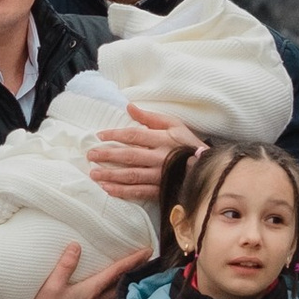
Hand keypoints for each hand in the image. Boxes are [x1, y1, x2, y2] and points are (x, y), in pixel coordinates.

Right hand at [22, 242, 139, 298]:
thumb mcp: (51, 286)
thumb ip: (65, 265)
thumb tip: (76, 245)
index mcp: (91, 290)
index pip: (117, 272)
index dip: (133, 260)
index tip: (148, 251)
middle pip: (123, 284)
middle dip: (137, 272)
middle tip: (149, 261)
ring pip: (119, 297)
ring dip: (130, 286)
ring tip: (137, 277)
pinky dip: (118, 298)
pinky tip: (116, 297)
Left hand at [83, 106, 207, 205]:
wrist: (207, 168)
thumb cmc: (188, 143)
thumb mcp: (174, 124)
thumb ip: (150, 117)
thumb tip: (129, 107)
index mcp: (163, 139)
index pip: (134, 135)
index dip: (115, 135)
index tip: (100, 135)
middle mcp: (160, 158)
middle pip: (129, 156)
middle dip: (107, 155)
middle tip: (90, 155)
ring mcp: (160, 176)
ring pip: (131, 176)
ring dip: (110, 175)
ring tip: (94, 174)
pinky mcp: (161, 190)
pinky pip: (139, 192)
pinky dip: (122, 192)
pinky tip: (108, 190)